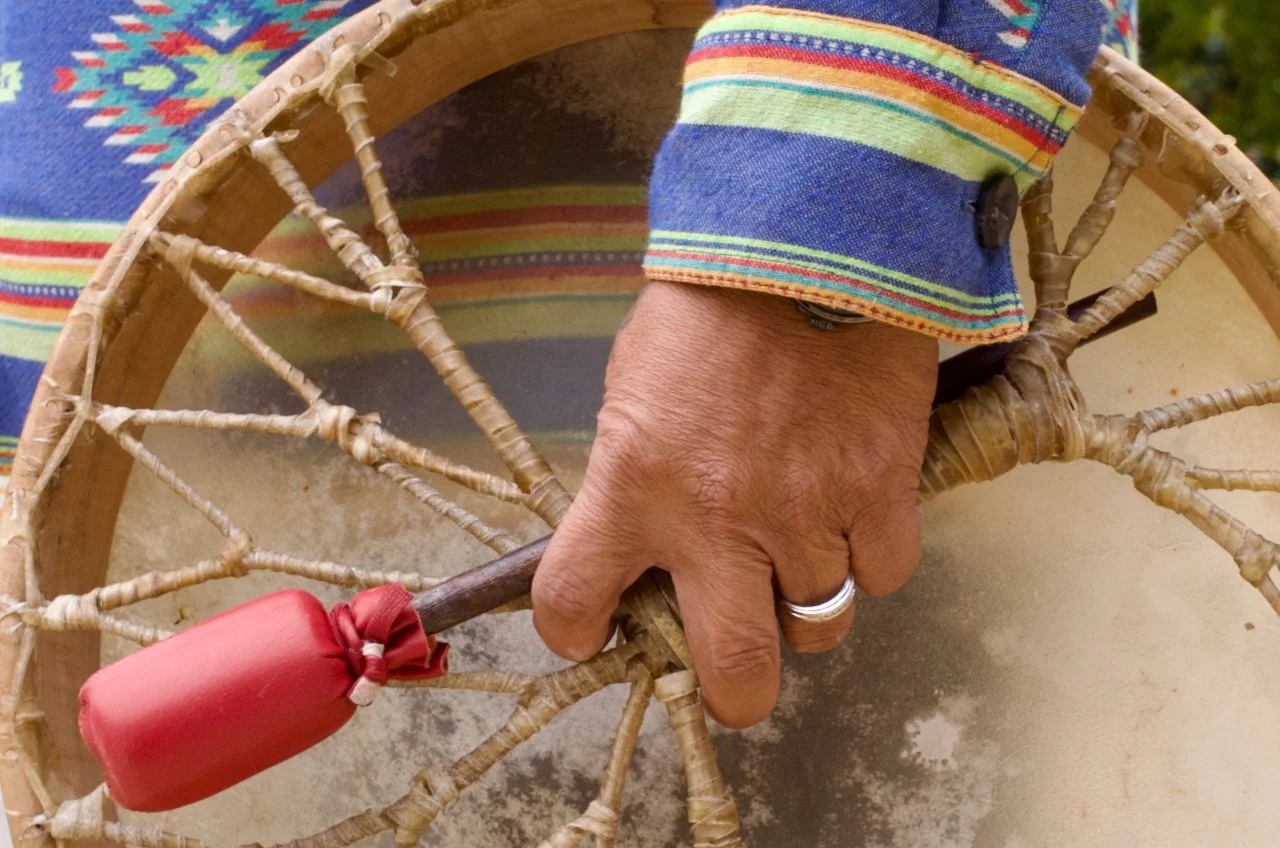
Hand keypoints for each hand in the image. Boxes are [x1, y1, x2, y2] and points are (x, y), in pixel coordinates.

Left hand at [531, 282, 936, 726]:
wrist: (807, 236)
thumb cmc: (711, 306)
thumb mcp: (636, 386)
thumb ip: (637, 474)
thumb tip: (651, 540)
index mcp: (633, 483)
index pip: (572, 602)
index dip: (574, 630)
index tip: (592, 627)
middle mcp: (717, 518)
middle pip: (734, 674)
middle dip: (729, 689)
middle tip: (728, 664)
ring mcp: (807, 511)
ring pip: (820, 627)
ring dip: (804, 604)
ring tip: (798, 553)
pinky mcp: (882, 489)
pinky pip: (883, 574)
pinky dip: (868, 557)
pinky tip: (852, 513)